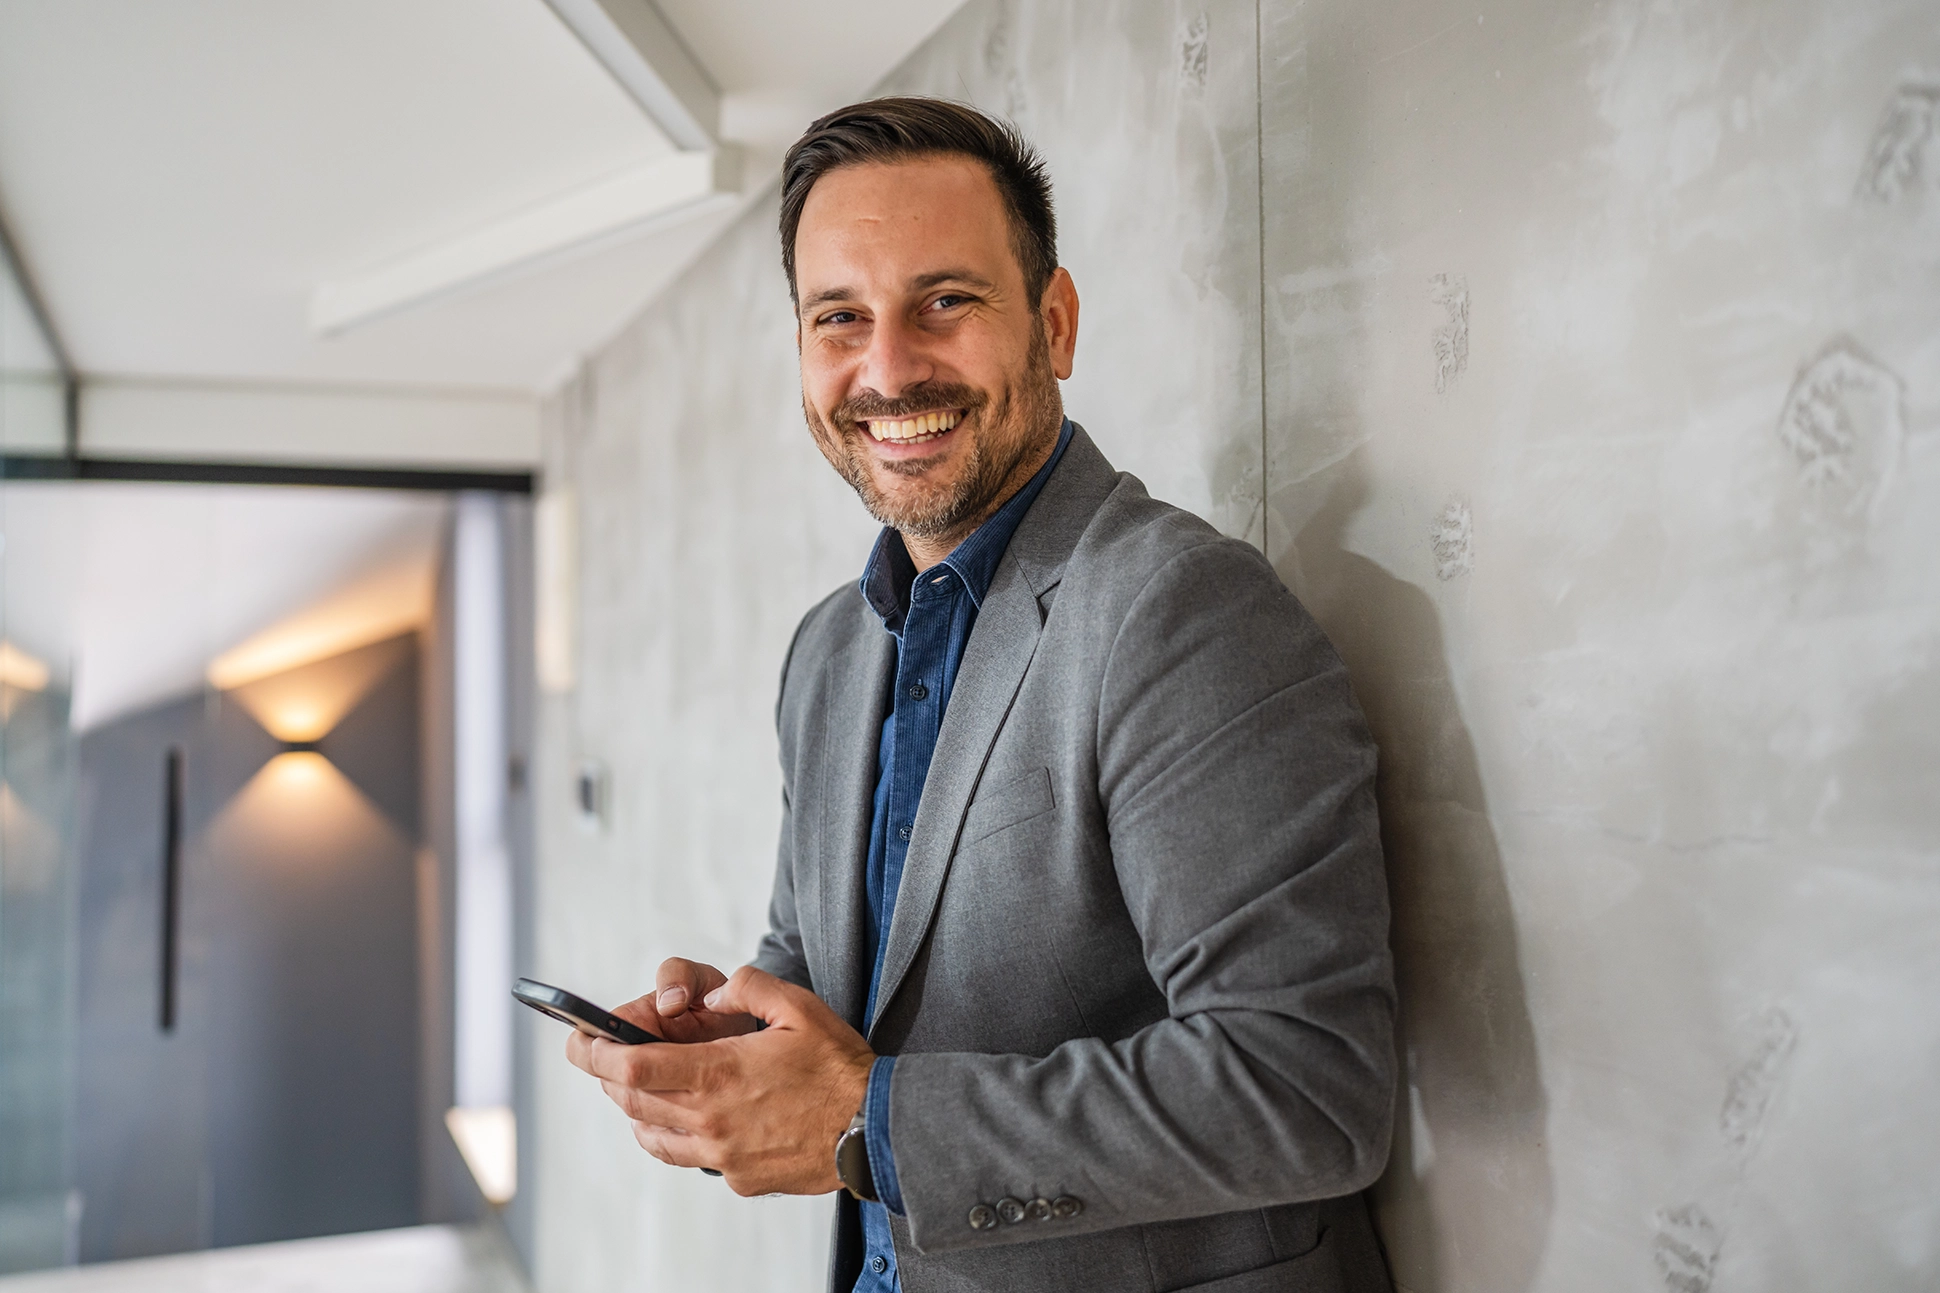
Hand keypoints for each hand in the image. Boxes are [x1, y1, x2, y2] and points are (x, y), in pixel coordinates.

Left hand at [566, 965, 874, 1195]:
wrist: (875, 1131)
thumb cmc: (840, 1069)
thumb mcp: (799, 1007)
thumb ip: (748, 987)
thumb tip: (711, 996)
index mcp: (719, 1074)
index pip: (630, 1067)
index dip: (594, 1052)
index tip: (578, 1040)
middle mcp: (710, 1120)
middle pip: (631, 1100)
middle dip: (608, 1074)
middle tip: (603, 1054)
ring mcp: (721, 1155)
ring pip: (651, 1134)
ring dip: (636, 1107)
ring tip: (642, 1084)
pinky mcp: (738, 1178)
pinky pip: (688, 1157)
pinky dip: (674, 1134)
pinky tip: (689, 1117)